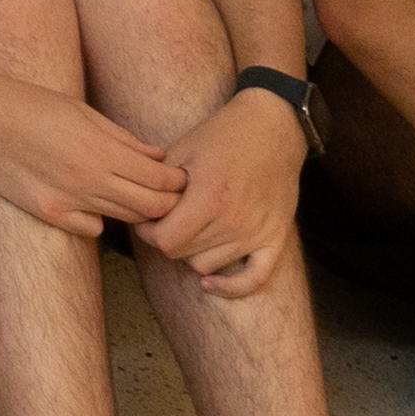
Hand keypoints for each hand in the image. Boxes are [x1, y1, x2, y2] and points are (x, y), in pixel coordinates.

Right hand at [0, 63, 196, 238]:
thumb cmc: (31, 104)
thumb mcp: (82, 110)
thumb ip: (123, 138)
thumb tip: (158, 157)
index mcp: (101, 150)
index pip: (161, 180)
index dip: (176, 181)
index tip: (178, 177)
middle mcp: (89, 180)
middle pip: (150, 207)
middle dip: (166, 202)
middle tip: (166, 193)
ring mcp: (68, 200)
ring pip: (123, 219)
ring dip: (136, 211)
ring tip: (134, 196)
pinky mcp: (48, 212)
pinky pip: (91, 228)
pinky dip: (101, 219)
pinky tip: (94, 202)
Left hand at [137, 77, 302, 291]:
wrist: (272, 128)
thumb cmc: (222, 135)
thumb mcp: (183, 150)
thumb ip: (161, 184)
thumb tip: (139, 208)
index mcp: (207, 198)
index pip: (164, 240)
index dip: (147, 231)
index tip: (145, 218)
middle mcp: (233, 222)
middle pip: (182, 253)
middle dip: (166, 237)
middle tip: (165, 219)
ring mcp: (255, 233)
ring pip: (207, 265)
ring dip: (192, 251)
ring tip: (190, 228)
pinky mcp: (275, 238)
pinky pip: (254, 279)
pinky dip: (232, 287)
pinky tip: (210, 283)